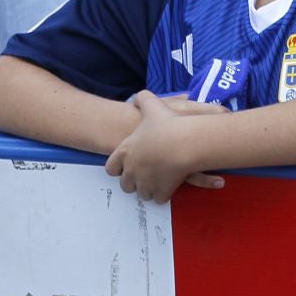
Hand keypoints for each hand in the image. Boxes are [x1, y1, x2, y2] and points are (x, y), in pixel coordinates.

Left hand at [103, 89, 228, 202]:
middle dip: (133, 181)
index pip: (111, 167)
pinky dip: (163, 194)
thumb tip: (137, 97)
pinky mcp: (161, 191)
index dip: (118, 167)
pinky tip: (169, 187)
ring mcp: (146, 182)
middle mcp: (132, 170)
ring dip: (148, 188)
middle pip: (125, 184)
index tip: (125, 165)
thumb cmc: (168, 124)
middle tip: (143, 174)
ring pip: (142, 192)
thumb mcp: (152, 105)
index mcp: (126, 152)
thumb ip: (143, 99)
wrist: (184, 143)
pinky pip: (158, 198)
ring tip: (157, 181)